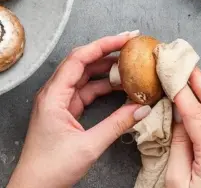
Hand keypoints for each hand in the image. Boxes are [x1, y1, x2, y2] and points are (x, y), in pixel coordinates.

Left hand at [8, 32, 150, 187]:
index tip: (125, 38)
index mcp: (54, 95)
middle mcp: (56, 92)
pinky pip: (88, 90)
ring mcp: (61, 100)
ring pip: (86, 75)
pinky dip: (104, 86)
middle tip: (130, 46)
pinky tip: (119, 86)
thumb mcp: (88, 146)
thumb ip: (117, 125)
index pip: (80, 58)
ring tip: (129, 65)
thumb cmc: (50, 169)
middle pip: (83, 61)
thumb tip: (142, 109)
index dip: (104, 44)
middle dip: (107, 51)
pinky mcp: (68, 108)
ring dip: (107, 69)